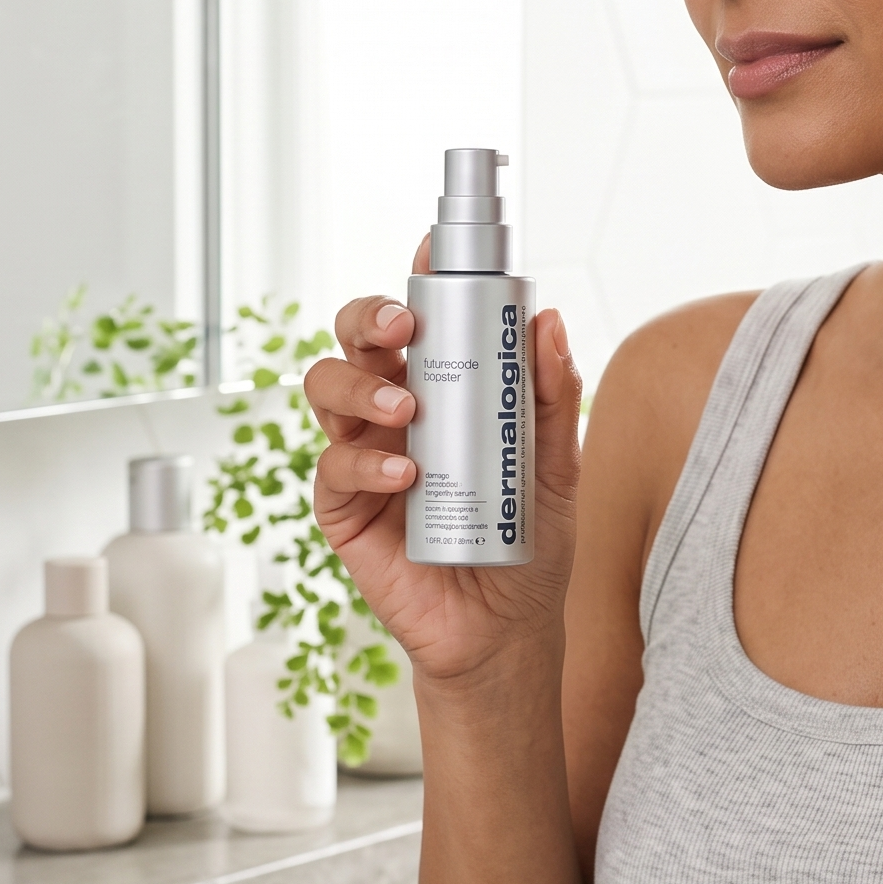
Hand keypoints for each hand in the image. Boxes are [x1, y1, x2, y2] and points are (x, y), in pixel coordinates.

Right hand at [303, 241, 585, 691]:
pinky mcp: (344, 509)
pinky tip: (406, 475)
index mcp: (441, 388)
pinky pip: (334, 467)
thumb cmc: (526, 541)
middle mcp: (392, 411)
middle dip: (369, 317)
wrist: (506, 629)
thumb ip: (554, 398)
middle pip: (354, 339)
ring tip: (405, 407)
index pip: (418, 320)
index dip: (416, 279)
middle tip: (405, 326)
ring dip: (359, 384)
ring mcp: (362, 456)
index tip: (431, 253)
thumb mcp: (556, 466)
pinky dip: (366, 461)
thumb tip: (547, 323)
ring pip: (325, 388)